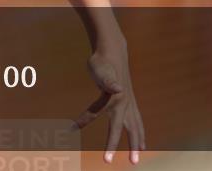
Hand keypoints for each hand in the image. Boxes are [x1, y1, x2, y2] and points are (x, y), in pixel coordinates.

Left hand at [71, 43, 144, 164]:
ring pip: (135, 127)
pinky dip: (140, 133)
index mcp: (114, 96)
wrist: (113, 51)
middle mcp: (124, 103)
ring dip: (136, 143)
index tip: (70, 128)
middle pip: (120, 128)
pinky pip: (137, 122)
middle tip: (108, 162)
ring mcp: (129, 103)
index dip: (83, 120)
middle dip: (113, 145)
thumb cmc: (102, 61)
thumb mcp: (100, 68)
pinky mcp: (130, 103)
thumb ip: (108, 81)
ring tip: (137, 157)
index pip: (95, 112)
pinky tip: (141, 142)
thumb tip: (117, 89)